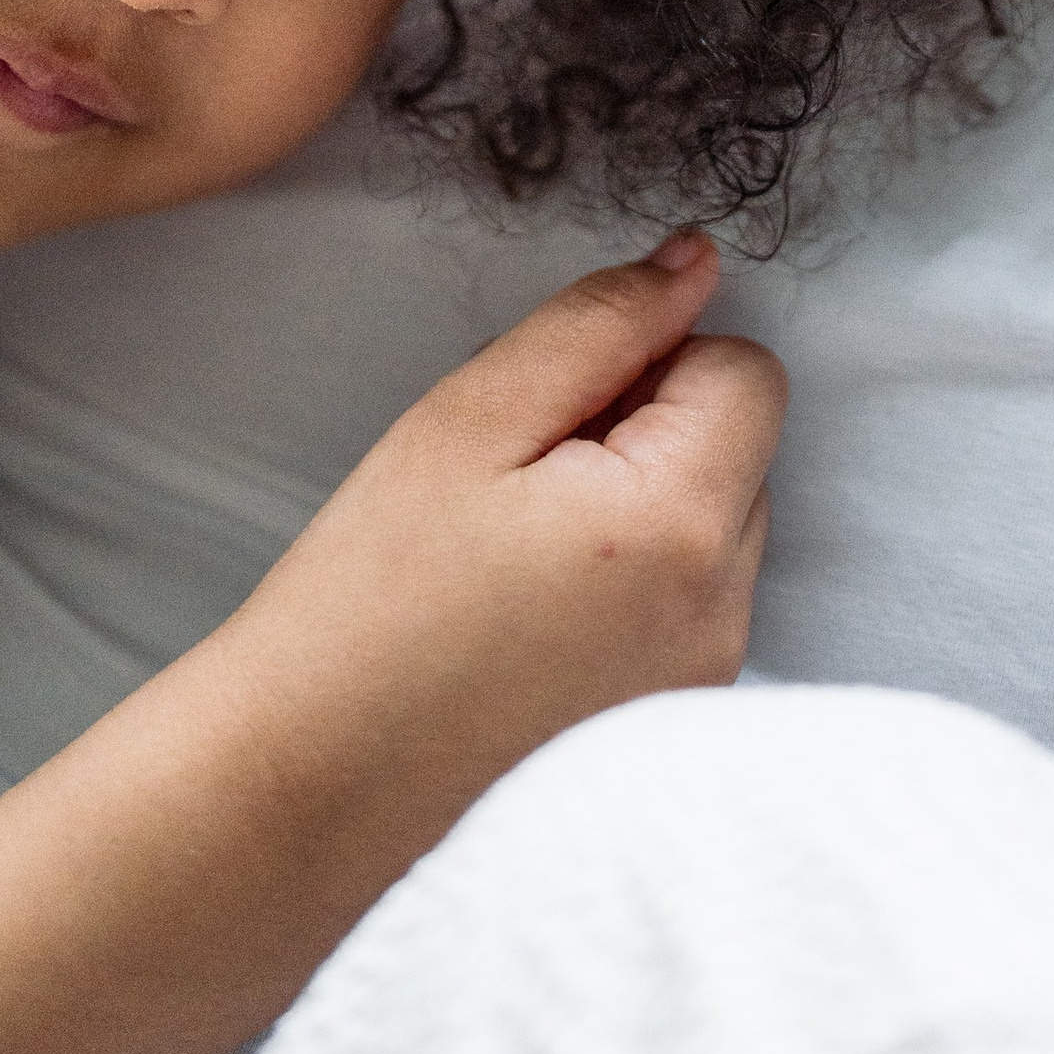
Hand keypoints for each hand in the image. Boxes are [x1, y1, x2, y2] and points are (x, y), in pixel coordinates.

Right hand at [221, 227, 779, 815]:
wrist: (306, 792)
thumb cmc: (370, 600)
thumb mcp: (470, 420)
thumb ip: (599, 323)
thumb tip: (696, 261)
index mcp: (681, 526)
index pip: (747, 370)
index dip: (651, 360)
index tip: (553, 410)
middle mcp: (723, 615)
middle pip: (741, 449)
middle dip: (651, 431)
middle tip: (519, 479)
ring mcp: (705, 685)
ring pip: (716, 525)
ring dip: (643, 507)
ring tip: (515, 555)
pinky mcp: (671, 731)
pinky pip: (690, 605)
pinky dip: (632, 584)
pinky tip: (528, 618)